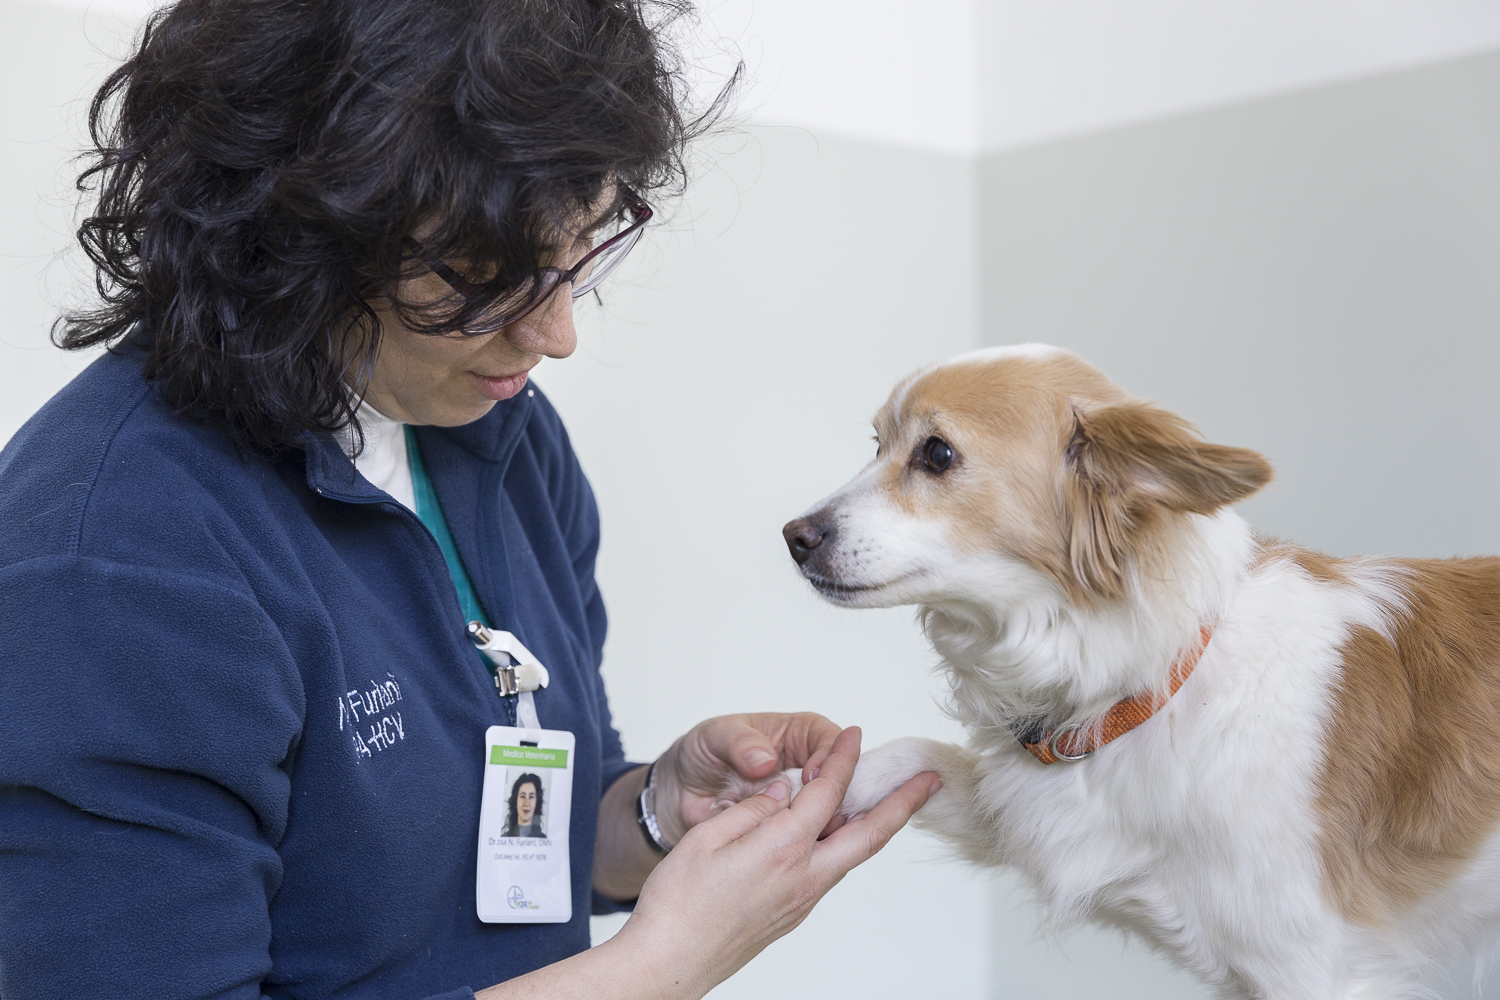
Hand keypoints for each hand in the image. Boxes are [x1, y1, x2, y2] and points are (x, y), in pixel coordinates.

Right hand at [609, 727, 939, 997]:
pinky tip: (839, 833)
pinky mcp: (792, 914)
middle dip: (904, 803)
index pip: (826, 791)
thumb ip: (753, 808)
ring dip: (877, 825)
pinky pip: (830, 871)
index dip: (844, 758)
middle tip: (932, 780)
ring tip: (893, 801)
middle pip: (869, 833)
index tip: (856, 734)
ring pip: (852, 854)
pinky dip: (846, 844)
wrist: (669, 963)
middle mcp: (803, 877)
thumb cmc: (677, 903)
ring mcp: (801, 900)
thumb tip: (783, 792)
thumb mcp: (706, 837)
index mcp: (782, 848)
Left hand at [651, 713, 839, 844]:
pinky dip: (807, 846)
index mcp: (798, 734)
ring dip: (825, 825)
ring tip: (808, 836)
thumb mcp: (714, 737)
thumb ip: (739, 744)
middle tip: (823, 812)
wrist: (677, 795)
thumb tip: (764, 759)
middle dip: (839, 796)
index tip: (809, 777)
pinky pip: (811, 839)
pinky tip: (796, 854)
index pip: (829, 739)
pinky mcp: (792, 832)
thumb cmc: (700, 753)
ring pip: (833, 815)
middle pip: (843, 780)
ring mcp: (802, 803)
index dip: (829, 756)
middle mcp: (807, 767)